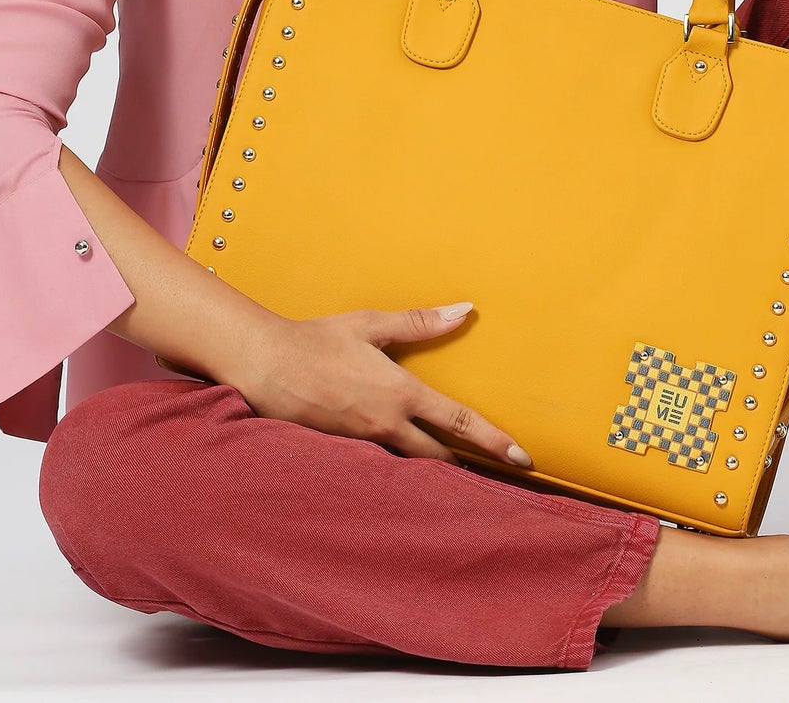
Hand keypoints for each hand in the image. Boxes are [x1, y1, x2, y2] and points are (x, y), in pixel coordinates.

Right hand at [229, 303, 533, 468]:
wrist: (265, 365)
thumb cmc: (318, 339)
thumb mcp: (371, 324)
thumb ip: (421, 322)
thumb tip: (464, 310)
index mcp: (401, 394)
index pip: (460, 423)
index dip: (496, 442)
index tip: (524, 459)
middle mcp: (387, 426)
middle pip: (441, 459)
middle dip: (469, 467)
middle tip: (495, 474)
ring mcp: (364, 444)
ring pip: (412, 467)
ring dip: (437, 471)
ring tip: (461, 477)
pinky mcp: (343, 452)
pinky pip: (382, 466)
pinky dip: (401, 469)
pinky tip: (406, 468)